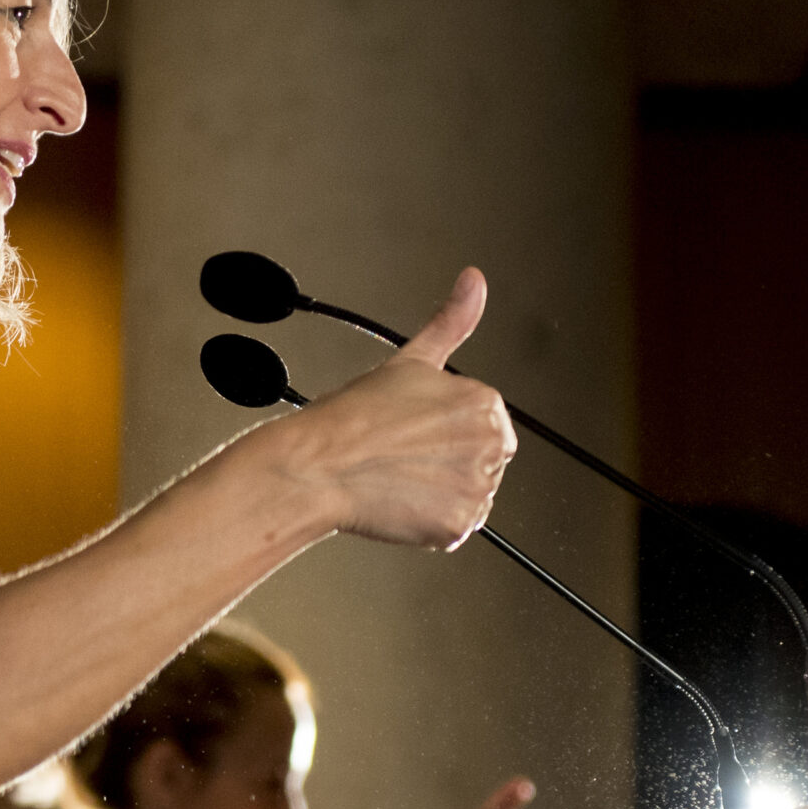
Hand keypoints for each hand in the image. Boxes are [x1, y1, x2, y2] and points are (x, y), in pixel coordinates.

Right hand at [293, 270, 516, 550]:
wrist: (317, 466)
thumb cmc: (351, 417)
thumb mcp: (410, 360)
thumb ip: (452, 321)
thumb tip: (474, 280)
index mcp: (485, 403)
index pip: (481, 425)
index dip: (441, 431)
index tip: (409, 431)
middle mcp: (490, 445)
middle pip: (480, 461)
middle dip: (446, 463)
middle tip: (400, 456)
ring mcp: (477, 488)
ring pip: (467, 495)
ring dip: (437, 493)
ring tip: (396, 478)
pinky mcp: (458, 525)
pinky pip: (452, 529)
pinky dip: (428, 524)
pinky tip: (399, 503)